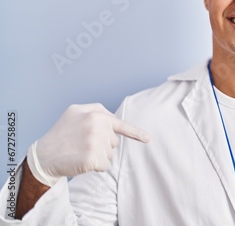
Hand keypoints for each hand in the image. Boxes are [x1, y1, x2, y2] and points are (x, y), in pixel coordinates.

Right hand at [28, 103, 149, 185]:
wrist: (44, 155)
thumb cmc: (61, 134)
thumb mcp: (75, 112)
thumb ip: (96, 110)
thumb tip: (115, 118)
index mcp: (95, 113)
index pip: (119, 124)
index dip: (136, 133)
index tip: (148, 139)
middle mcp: (97, 125)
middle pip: (114, 141)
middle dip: (102, 144)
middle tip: (82, 144)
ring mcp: (95, 141)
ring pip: (110, 154)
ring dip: (99, 155)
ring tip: (80, 151)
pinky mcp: (93, 158)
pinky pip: (105, 165)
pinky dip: (96, 166)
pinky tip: (82, 161)